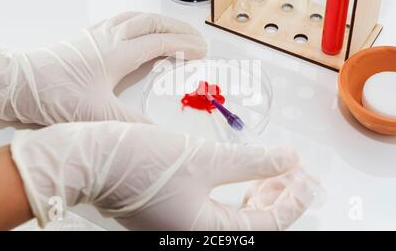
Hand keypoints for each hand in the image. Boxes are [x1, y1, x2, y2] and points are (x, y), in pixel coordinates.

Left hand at [0, 12, 206, 124]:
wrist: (20, 84)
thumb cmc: (56, 96)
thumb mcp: (97, 116)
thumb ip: (131, 124)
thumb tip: (159, 135)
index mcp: (118, 54)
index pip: (160, 43)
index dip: (184, 45)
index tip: (201, 50)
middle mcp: (111, 38)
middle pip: (152, 23)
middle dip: (177, 28)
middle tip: (195, 37)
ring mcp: (98, 33)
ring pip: (136, 17)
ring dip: (159, 20)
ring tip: (173, 28)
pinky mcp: (87, 35)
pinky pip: (120, 18)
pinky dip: (138, 20)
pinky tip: (136, 27)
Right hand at [11, 122, 317, 229]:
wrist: (89, 160)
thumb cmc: (138, 162)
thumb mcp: (204, 159)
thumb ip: (251, 162)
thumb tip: (288, 160)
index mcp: (206, 233)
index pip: (266, 225)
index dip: (292, 199)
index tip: (306, 176)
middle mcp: (195, 236)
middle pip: (253, 225)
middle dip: (279, 198)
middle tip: (296, 173)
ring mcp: (183, 226)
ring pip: (235, 216)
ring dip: (258, 193)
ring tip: (275, 171)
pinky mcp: (174, 212)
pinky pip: (216, 207)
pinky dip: (235, 191)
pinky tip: (243, 173)